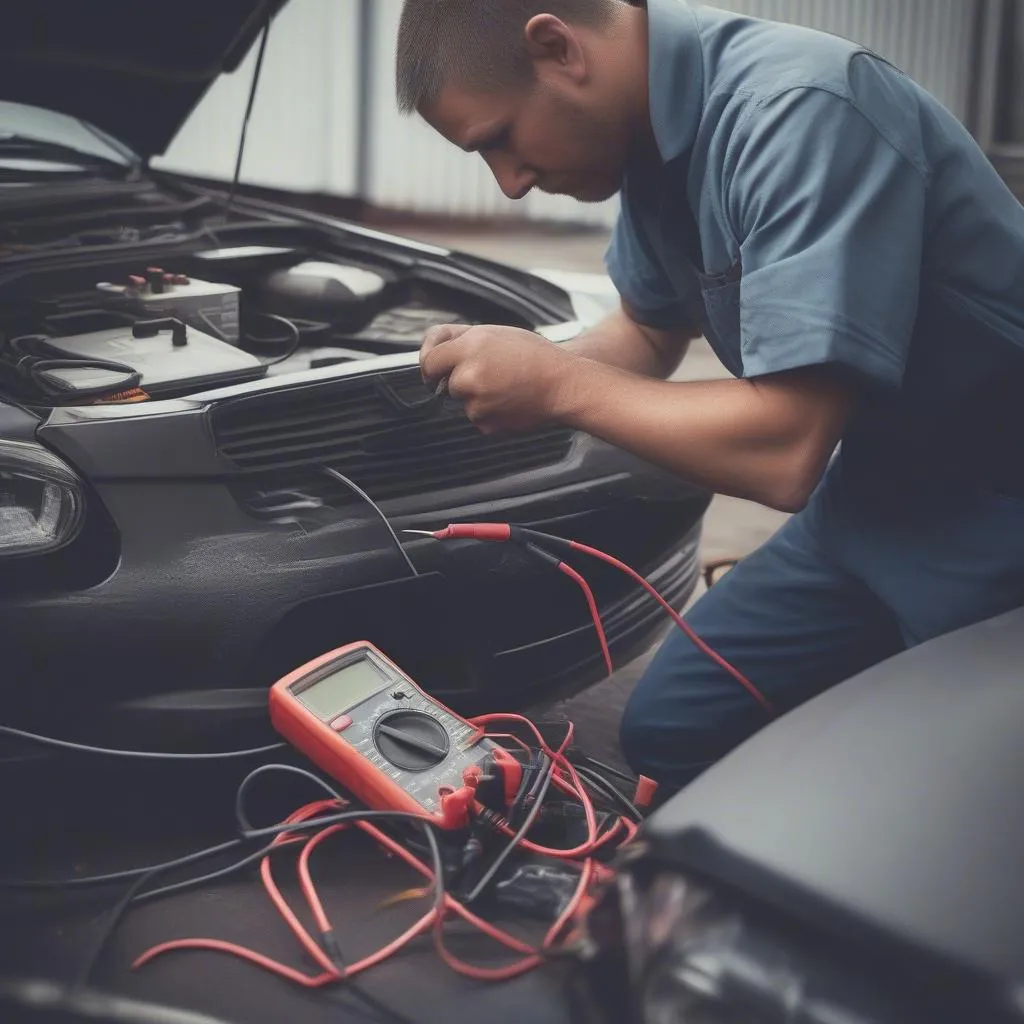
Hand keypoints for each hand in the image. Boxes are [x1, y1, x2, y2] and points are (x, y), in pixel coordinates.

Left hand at [420, 324, 574, 432]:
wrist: (562, 384)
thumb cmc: (531, 354)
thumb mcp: (493, 332)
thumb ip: (456, 338)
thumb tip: (428, 353)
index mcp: (469, 348)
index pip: (428, 362)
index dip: (432, 364)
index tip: (436, 369)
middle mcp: (469, 376)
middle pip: (445, 384)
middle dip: (460, 379)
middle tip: (491, 372)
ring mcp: (476, 403)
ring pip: (461, 402)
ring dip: (475, 396)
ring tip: (505, 385)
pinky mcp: (485, 423)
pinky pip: (476, 417)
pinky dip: (488, 411)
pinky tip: (509, 399)